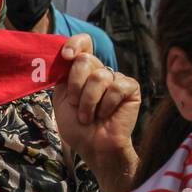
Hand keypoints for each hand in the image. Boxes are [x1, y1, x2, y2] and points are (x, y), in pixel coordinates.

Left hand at [51, 34, 140, 191]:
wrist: (94, 147)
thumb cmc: (78, 127)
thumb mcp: (61, 100)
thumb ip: (62, 77)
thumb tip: (63, 56)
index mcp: (82, 71)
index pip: (83, 43)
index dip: (75, 44)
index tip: (66, 56)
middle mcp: (99, 71)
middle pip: (85, 60)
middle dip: (76, 87)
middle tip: (75, 105)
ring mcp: (116, 78)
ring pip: (99, 77)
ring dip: (88, 102)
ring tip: (89, 117)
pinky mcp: (130, 88)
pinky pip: (116, 88)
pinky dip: (107, 106)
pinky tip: (107, 116)